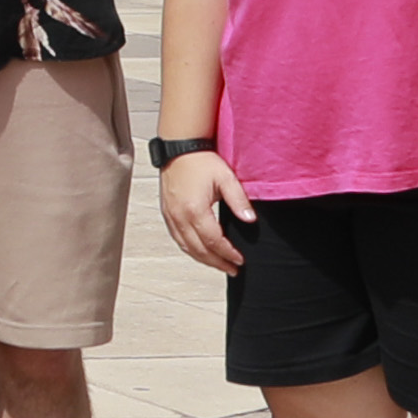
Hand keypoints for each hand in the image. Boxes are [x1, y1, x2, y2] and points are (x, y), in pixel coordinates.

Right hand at [160, 146, 257, 276]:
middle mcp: (179, 215)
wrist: (178, 148)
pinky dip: (190, 249)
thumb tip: (250, 220)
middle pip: (198, 249)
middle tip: (232, 269)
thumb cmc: (200, 160)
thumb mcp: (226, 178)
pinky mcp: (167, 212)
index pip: (213, 240)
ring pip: (186, 246)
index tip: (240, 260)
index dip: (227, 253)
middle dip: (217, 262)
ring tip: (219, 265)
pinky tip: (200, 251)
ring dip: (203, 259)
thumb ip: (239, 200)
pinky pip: (177, 238)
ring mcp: (170, 215)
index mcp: (194, 209)